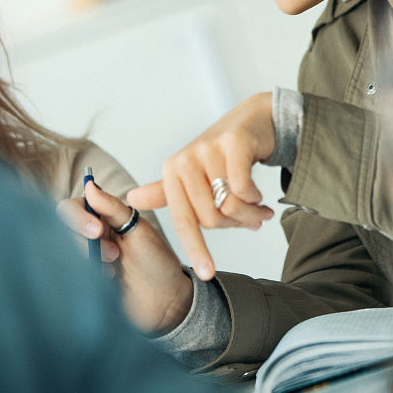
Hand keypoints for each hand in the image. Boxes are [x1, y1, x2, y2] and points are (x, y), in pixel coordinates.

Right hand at [57, 186, 194, 334]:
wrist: (165, 302)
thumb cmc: (156, 263)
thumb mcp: (139, 230)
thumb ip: (112, 208)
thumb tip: (89, 185)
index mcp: (99, 219)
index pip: (68, 209)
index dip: (77, 218)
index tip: (97, 232)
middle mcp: (86, 238)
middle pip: (59, 232)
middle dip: (85, 245)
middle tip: (114, 255)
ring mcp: (81, 262)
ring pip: (60, 257)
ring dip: (87, 263)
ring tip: (112, 273)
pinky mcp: (80, 284)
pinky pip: (65, 278)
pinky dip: (83, 280)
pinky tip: (105, 285)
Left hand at [127, 92, 276, 278]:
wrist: (253, 119)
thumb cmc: (222, 152)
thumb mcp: (192, 174)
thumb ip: (166, 192)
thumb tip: (132, 200)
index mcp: (172, 172)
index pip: (182, 221)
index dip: (196, 249)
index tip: (207, 274)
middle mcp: (186, 160)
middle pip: (211, 218)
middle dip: (235, 224)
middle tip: (252, 219)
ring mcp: (208, 150)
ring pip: (229, 205)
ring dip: (250, 214)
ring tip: (260, 210)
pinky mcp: (233, 144)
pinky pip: (244, 188)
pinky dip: (256, 197)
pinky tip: (260, 195)